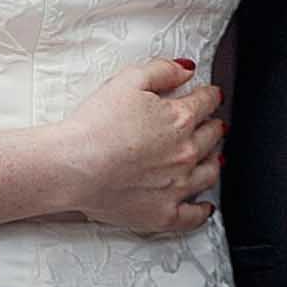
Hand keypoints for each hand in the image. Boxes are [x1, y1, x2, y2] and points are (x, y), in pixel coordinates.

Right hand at [56, 57, 225, 234]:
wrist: (73, 166)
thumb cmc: (95, 125)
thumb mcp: (128, 80)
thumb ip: (163, 70)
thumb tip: (186, 70)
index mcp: (180, 119)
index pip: (206, 103)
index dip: (210, 96)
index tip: (211, 95)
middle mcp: (185, 153)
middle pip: (212, 137)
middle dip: (214, 126)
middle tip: (213, 124)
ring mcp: (177, 186)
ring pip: (209, 173)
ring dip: (213, 162)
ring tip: (213, 157)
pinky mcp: (163, 214)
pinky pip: (193, 216)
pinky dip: (203, 211)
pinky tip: (205, 206)